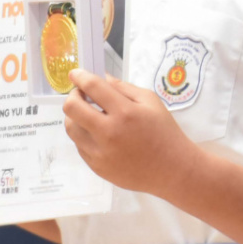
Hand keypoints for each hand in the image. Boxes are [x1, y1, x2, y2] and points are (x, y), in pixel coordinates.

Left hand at [62, 70, 196, 196]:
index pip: (92, 87)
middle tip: (82, 95)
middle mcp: (108, 133)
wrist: (172, 170)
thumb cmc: (164, 131)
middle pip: (72, 108)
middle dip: (73, 96)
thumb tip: (101, 78)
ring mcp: (100, 153)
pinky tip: (98, 133)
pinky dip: (84, 134)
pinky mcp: (97, 167)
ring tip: (89, 115)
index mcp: (125, 113)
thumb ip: (124, 88)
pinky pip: (79, 145)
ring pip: (71, 128)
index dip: (79, 76)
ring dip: (75, 116)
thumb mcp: (151, 102)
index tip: (75, 73)